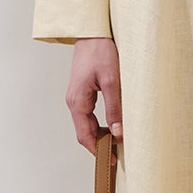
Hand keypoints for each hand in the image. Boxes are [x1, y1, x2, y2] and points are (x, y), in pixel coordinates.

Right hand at [65, 38, 122, 154]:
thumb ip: (114, 108)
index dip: (98, 150)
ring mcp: (76, 96)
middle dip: (99, 144)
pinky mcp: (82, 91)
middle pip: (84, 132)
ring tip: (118, 139)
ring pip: (87, 123)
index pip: (84, 135)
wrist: (92, 32)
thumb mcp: (112, 81)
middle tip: (118, 153)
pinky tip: (113, 123)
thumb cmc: (101, 52)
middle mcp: (73, 101)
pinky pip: (88, 114)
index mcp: (77, 102)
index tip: (112, 160)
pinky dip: (99, 123)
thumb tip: (118, 133)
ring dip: (100, 134)